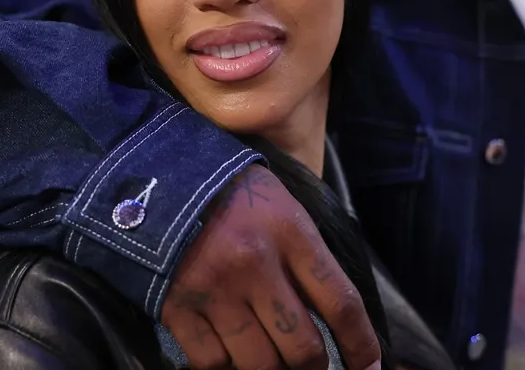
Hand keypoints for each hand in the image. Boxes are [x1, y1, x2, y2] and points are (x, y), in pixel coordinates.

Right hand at [160, 164, 381, 368]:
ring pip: (260, 364)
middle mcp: (256, 263)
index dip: (362, 345)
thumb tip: (329, 315)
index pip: (341, 302)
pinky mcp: (177, 307)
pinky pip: (213, 363)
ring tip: (272, 360)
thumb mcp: (280, 204)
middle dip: (314, 367)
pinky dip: (226, 366)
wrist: (154, 174)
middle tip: (313, 366)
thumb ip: (305, 254)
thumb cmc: (229, 189)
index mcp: (290, 231)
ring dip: (271, 369)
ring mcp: (215, 289)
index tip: (371, 368)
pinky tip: (231, 354)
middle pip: (303, 347)